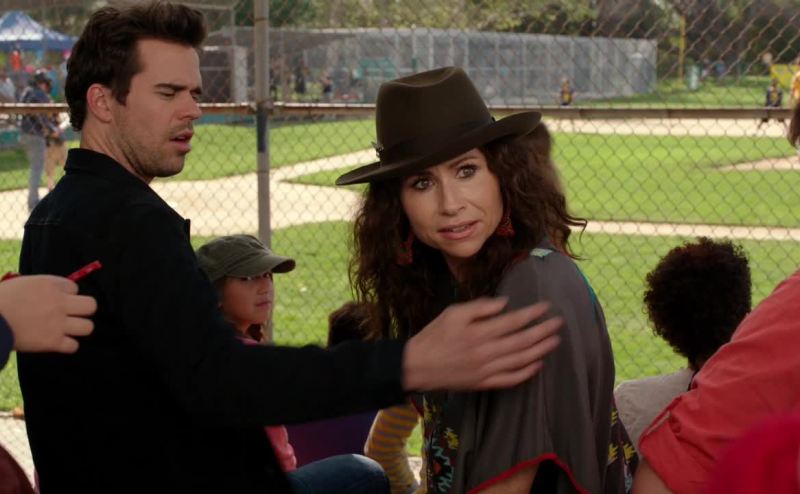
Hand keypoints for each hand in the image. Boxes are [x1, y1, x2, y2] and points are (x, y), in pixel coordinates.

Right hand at [0, 275, 96, 352]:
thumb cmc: (1, 300)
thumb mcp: (22, 284)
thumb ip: (42, 287)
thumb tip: (57, 293)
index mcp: (50, 285)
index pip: (74, 288)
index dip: (66, 295)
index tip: (55, 300)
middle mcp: (59, 303)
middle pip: (91, 306)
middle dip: (83, 310)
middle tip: (71, 315)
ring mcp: (57, 323)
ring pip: (88, 327)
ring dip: (79, 328)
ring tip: (67, 329)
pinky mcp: (52, 342)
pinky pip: (74, 346)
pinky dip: (67, 345)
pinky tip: (58, 342)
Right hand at [402, 298, 560, 390]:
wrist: (417, 366)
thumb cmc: (434, 335)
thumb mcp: (453, 313)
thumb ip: (480, 307)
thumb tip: (504, 303)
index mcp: (478, 332)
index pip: (513, 321)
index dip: (532, 314)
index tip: (547, 307)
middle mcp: (486, 352)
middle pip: (522, 341)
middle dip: (543, 331)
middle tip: (559, 323)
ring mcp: (486, 370)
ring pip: (520, 360)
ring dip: (540, 350)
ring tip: (555, 341)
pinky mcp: (483, 384)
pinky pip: (510, 380)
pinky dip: (526, 373)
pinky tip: (537, 365)